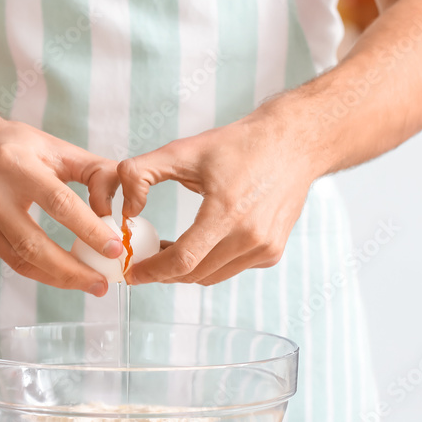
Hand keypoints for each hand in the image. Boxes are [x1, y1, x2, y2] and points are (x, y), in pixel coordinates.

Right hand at [0, 109, 123, 295]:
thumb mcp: (55, 147)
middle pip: (34, 245)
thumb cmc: (14, 146)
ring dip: (58, 278)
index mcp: (16, 164)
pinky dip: (38, 268)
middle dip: (72, 271)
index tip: (115, 250)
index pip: (58, 204)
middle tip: (103, 284)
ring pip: (21, 261)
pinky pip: (10, 260)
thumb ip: (94, 171)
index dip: (89, 230)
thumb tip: (125, 203)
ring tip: (89, 284)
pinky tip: (58, 269)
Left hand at [110, 108, 321, 285]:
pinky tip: (202, 244)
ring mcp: (265, 248)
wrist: (293, 144)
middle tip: (146, 260)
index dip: (152, 271)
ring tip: (170, 251)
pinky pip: (232, 269)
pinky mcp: (272, 252)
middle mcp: (250, 236)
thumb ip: (141, 174)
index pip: (183, 260)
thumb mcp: (183, 150)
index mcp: (227, 212)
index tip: (133, 272)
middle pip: (195, 274)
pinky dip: (211, 264)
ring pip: (212, 277)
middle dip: (164, 272)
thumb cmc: (239, 145)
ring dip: (186, 271)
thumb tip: (127, 210)